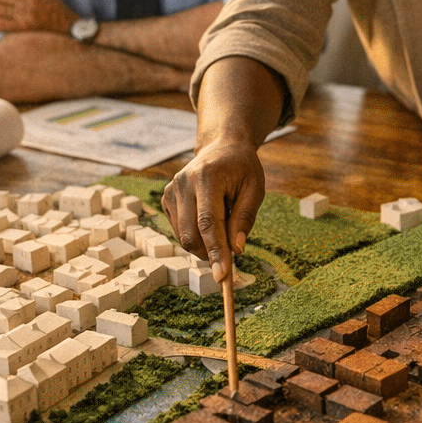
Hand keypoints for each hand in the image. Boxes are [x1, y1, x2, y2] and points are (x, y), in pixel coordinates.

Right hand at [161, 136, 264, 280]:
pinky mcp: (166, 198)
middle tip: (228, 261)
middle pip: (191, 233)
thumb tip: (236, 249)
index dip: (215, 250)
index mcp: (207, 177)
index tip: (222, 275)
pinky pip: (180, 230)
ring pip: (184, 236)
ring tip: (223, 224)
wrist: (221, 147)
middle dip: (210, 254)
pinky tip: (209, 219)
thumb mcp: (255, 188)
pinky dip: (196, 236)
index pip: (209, 222)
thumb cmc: (242, 168)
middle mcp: (183, 183)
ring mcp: (172, 191)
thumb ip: (245, 217)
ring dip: (204, 245)